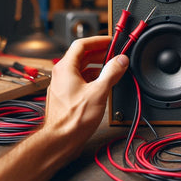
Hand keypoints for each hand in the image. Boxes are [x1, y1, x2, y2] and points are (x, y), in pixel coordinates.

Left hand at [42, 36, 128, 156]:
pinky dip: (91, 77)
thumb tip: (120, 60)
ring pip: (80, 68)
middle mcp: (60, 74)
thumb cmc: (73, 119)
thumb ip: (112, 73)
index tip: (110, 41)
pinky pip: (78, 80)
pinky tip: (102, 83)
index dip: (98, 40)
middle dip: (99, 53)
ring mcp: (61, 85)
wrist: (61, 139)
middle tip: (114, 54)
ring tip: (111, 68)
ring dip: (96, 66)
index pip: (81, 44)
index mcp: (65, 68)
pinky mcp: (64, 96)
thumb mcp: (99, 92)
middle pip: (80, 56)